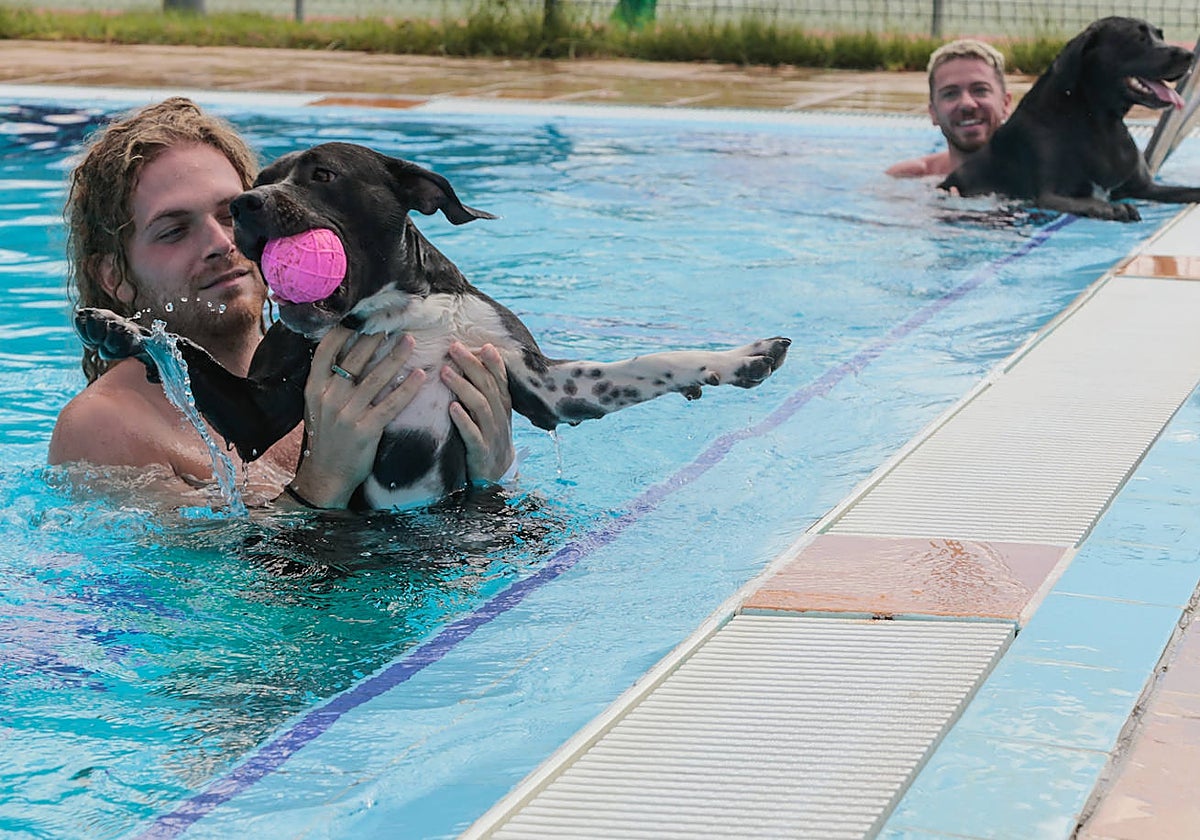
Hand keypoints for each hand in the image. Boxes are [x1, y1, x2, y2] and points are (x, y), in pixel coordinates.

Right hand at [286, 327, 423, 508]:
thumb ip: (328, 381)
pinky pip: (391, 404)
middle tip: (394, 323)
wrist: (326, 475)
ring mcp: (347, 414)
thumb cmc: (326, 437)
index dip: (346, 331)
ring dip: (396, 357)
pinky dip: (407, 388)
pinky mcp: (366, 430)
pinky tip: (420, 376)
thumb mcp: (317, 406)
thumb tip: (347, 351)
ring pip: (376, 378)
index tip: (363, 317)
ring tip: (410, 341)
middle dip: (376, 338)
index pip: (327, 350)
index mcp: (314, 388)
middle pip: (356, 359)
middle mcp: (329, 397)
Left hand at [443, 341, 514, 483]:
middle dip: (471, 365)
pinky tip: (451, 407)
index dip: (493, 362)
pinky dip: (463, 420)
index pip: (500, 379)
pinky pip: (473, 433)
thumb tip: (471, 362)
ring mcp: (492, 433)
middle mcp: (500, 416)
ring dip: (462, 387)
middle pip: (487, 386)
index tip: (483, 345)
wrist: (496, 474)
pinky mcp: (481, 451)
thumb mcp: (492, 413)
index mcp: (502, 405)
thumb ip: (484, 390)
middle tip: (453, 348)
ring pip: (480, 405)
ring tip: (444, 371)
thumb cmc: (488, 437)